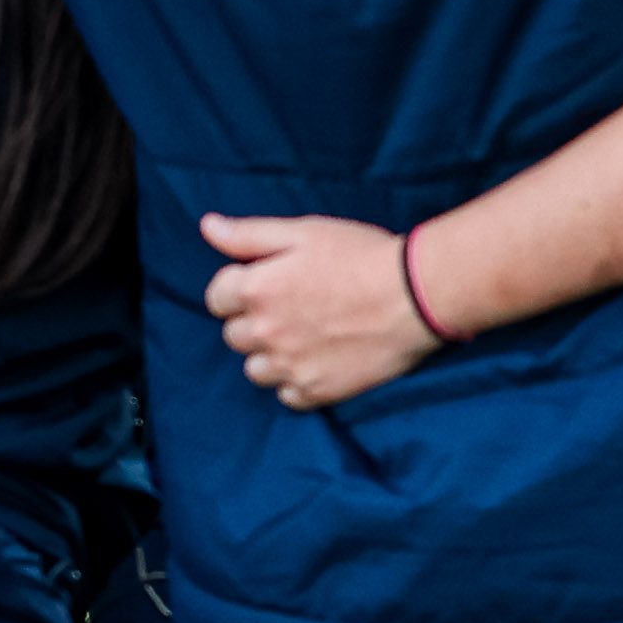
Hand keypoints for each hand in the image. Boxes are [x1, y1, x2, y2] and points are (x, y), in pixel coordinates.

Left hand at [202, 210, 442, 407]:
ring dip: (270, 355)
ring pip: (255, 369)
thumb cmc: (361, 255)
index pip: (217, 298)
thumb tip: (207, 227)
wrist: (414, 296)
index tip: (269, 283)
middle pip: (234, 335)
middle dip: (254, 321)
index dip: (241, 287)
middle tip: (292, 307)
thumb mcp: (304, 231)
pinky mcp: (316, 390)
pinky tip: (319, 360)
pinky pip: (287, 395)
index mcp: (256, 289)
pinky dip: (296, 382)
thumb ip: (249, 234)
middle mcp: (265, 332)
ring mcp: (289, 365)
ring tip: (304, 337)